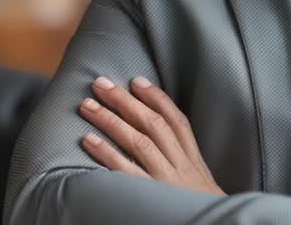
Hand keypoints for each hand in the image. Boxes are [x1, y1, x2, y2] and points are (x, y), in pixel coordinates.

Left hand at [78, 75, 224, 196]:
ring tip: (87, 106)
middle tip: (100, 84)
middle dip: (125, 101)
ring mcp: (167, 181)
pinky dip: (106, 153)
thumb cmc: (203, 210)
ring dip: (110, 120)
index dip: (156, 98)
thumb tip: (158, 141)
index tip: (136, 81)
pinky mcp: (152, 197)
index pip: (177, 121)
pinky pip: (126, 172)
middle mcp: (182, 167)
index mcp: (194, 162)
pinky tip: (88, 140)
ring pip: (139, 141)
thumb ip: (183, 163)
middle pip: (153, 124)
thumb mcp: (201, 184)